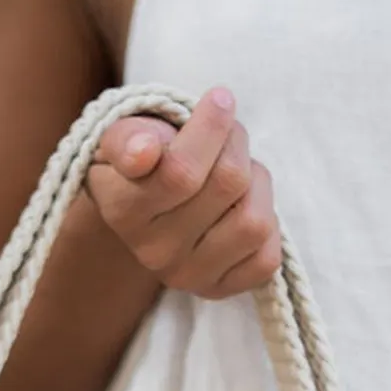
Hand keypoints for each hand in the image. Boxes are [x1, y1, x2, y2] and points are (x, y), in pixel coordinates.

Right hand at [87, 86, 281, 299]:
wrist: (145, 207)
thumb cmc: (142, 157)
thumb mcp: (123, 136)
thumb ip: (127, 138)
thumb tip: (145, 151)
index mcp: (124, 211)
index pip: (181, 172)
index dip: (211, 128)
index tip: (220, 100)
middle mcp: (153, 252)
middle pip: (228, 183)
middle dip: (236, 143)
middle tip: (227, 134)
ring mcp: (187, 276)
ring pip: (254, 220)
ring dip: (257, 184)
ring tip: (237, 174)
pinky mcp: (218, 290)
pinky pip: (267, 258)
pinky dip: (267, 226)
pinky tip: (241, 210)